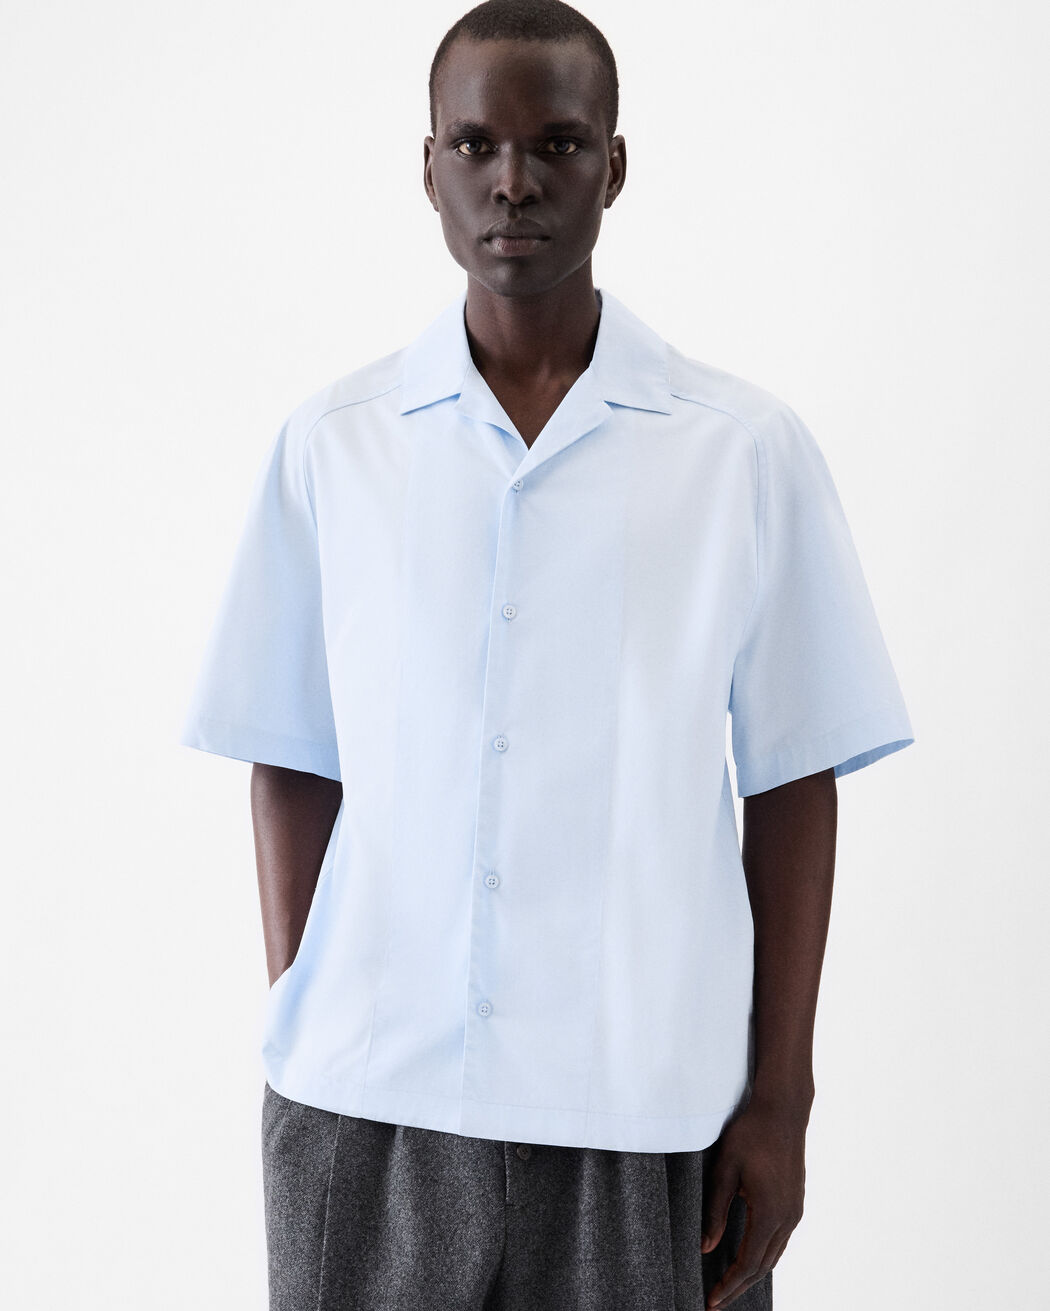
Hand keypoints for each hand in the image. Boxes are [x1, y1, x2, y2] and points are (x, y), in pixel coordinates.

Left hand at [700, 1096, 806, 1307]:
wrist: (782, 1111)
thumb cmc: (750, 1134)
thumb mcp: (724, 1170)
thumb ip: (715, 1211)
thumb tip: (706, 1246)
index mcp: (769, 1213)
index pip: (747, 1263)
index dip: (729, 1285)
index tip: (711, 1301)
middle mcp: (787, 1218)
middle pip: (763, 1267)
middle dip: (739, 1287)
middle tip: (716, 1302)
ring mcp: (795, 1211)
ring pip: (774, 1256)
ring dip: (752, 1274)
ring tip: (729, 1286)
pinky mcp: (795, 1202)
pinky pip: (780, 1240)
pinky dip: (763, 1256)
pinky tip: (749, 1258)